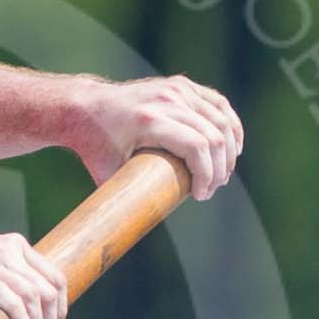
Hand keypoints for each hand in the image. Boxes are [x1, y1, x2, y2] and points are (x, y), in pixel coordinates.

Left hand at [73, 76, 242, 200]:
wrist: (84, 108)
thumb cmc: (94, 146)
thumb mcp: (108, 175)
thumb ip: (127, 200)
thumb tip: (141, 232)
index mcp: (149, 121)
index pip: (197, 146)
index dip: (207, 175)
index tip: (201, 195)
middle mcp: (166, 101)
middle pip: (213, 135)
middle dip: (220, 167)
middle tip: (212, 189)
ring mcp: (175, 89)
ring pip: (220, 120)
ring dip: (228, 150)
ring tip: (222, 175)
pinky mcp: (181, 85)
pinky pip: (217, 104)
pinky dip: (230, 125)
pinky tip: (233, 145)